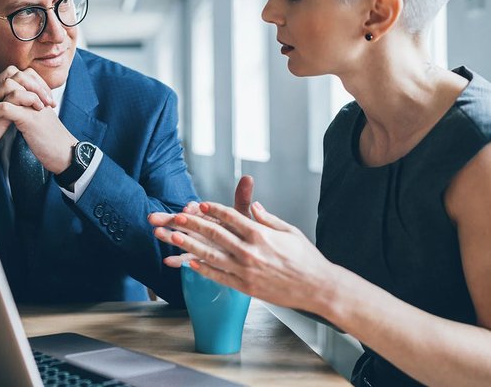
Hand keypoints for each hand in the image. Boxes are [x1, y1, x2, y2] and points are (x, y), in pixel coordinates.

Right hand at [0, 66, 54, 183]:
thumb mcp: (1, 119)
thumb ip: (11, 110)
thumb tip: (26, 110)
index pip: (21, 76)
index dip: (36, 83)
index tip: (48, 98)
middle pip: (19, 73)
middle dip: (39, 83)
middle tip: (50, 99)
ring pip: (17, 80)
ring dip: (36, 89)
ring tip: (45, 104)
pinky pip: (14, 94)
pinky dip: (29, 98)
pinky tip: (38, 108)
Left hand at [0, 68, 77, 173]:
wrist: (66, 154)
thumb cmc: (53, 139)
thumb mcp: (42, 119)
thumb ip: (32, 108)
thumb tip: (17, 106)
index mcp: (42, 95)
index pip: (23, 75)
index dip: (5, 81)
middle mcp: (39, 97)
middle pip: (15, 77)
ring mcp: (34, 107)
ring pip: (10, 88)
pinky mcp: (30, 120)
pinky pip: (6, 108)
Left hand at [146, 175, 346, 312]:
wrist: (317, 287)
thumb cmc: (306, 258)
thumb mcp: (289, 231)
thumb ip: (268, 218)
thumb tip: (254, 206)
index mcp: (261, 234)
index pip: (231, 217)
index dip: (213, 209)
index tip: (199, 204)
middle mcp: (250, 251)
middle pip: (215, 234)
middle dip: (193, 224)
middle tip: (176, 216)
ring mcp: (246, 270)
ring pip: (211, 255)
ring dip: (190, 245)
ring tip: (174, 237)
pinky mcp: (245, 287)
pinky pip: (219, 276)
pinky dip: (203, 270)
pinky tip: (190, 263)